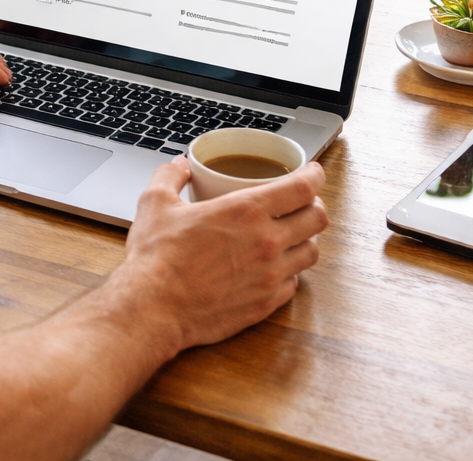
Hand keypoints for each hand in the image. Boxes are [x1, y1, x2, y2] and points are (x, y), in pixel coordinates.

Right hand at [117, 156, 327, 354]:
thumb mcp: (155, 202)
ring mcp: (270, 275)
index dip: (314, 175)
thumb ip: (170, 176)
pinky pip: (293, 283)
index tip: (312, 171)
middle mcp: (267, 242)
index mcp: (246, 210)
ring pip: (312, 253)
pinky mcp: (265, 304)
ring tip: (288, 234)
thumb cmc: (156, 255)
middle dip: (314, 205)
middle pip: (318, 218)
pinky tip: (270, 266)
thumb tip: (179, 165)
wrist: (154, 306)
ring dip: (305, 239)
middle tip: (300, 202)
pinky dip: (288, 271)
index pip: (303, 188)